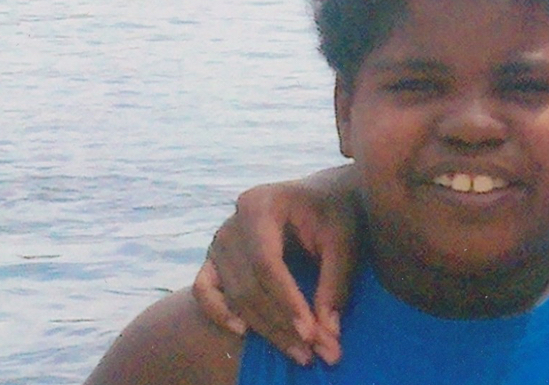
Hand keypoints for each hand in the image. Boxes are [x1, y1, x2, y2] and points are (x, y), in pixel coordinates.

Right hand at [191, 167, 359, 365]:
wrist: (320, 194)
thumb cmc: (335, 210)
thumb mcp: (344, 237)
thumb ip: (336, 282)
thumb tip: (327, 334)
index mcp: (261, 204)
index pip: (268, 264)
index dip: (287, 302)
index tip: (311, 334)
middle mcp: (232, 223)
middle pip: (249, 285)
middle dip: (280, 323)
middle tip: (313, 354)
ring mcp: (219, 242)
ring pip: (234, 295)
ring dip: (264, 328)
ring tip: (298, 354)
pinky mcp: (214, 260)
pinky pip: (204, 291)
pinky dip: (218, 313)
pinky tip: (243, 332)